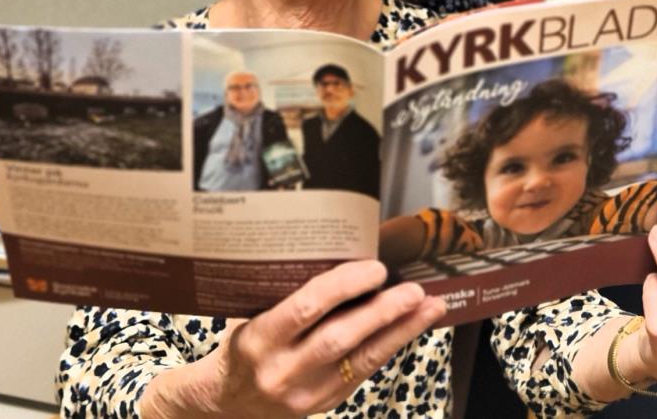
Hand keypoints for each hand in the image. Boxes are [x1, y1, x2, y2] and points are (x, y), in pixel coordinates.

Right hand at [141, 259, 446, 418]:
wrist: (225, 403)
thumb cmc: (245, 346)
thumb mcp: (254, 317)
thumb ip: (290, 295)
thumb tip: (343, 253)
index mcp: (259, 340)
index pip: (305, 309)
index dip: (343, 286)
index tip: (374, 268)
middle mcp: (281, 370)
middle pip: (339, 338)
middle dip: (382, 312)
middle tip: (415, 288)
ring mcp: (304, 393)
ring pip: (361, 360)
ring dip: (400, 331)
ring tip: (431, 307)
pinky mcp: (325, 404)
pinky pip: (365, 373)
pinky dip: (391, 347)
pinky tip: (412, 327)